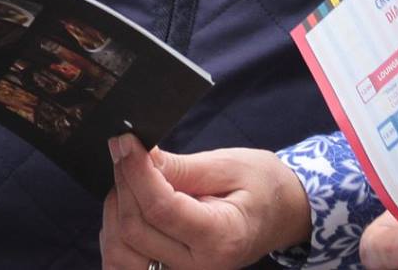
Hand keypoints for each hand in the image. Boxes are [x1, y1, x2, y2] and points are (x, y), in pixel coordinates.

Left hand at [98, 134, 310, 269]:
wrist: (282, 214)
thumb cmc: (262, 187)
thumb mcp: (228, 166)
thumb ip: (180, 167)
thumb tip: (136, 154)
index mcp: (222, 238)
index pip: (161, 209)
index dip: (136, 171)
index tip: (126, 141)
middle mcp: (200, 266)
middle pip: (135, 229)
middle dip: (124, 183)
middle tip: (126, 149)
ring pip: (121, 253)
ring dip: (115, 209)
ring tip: (130, 178)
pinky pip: (124, 263)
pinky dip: (116, 233)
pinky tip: (128, 205)